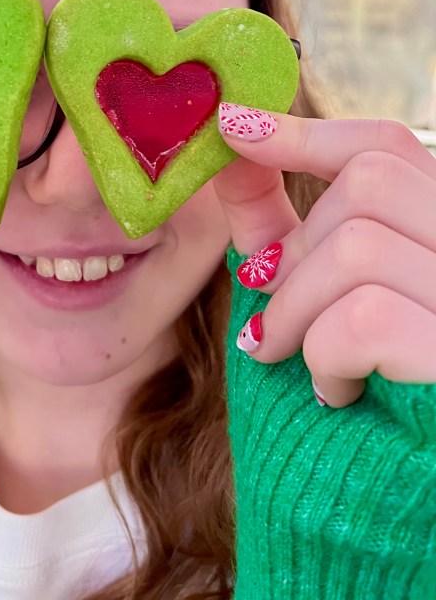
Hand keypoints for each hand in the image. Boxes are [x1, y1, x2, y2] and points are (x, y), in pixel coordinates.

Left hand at [213, 104, 435, 407]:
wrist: (376, 491)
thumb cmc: (345, 385)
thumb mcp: (305, 290)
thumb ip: (275, 220)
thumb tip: (232, 139)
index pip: (387, 145)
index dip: (307, 132)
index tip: (235, 127)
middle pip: (369, 183)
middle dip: (297, 244)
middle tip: (273, 305)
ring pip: (357, 248)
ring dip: (296, 308)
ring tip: (292, 355)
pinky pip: (364, 319)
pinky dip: (324, 356)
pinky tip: (336, 392)